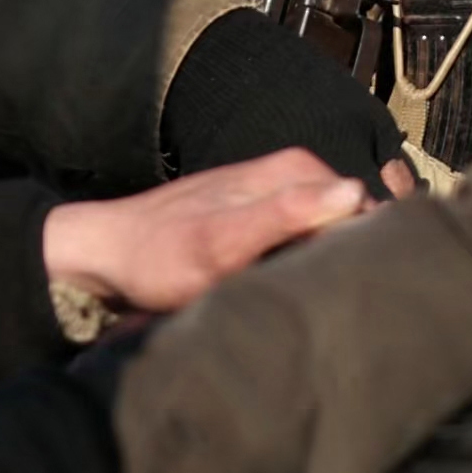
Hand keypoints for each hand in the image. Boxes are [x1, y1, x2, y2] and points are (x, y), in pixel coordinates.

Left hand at [47, 151, 363, 323]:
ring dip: (324, 267)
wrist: (106, 258)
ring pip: (330, 235)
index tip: (348, 287)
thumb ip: (286, 213)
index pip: (365, 207)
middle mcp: (292, 177)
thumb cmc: (159, 255)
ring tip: (307, 300)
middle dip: (348, 258)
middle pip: (352, 221)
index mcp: (294, 170)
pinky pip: (306, 244)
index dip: (365, 248)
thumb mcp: (222, 240)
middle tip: (326, 302)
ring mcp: (279, 199)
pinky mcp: (264, 223)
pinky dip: (302, 268)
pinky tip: (287, 292)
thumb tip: (352, 194)